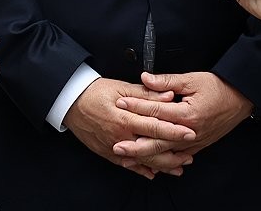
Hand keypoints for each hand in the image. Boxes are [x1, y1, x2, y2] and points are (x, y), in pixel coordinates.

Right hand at [64, 78, 196, 178]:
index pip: (155, 126)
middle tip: (190, 155)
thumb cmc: (95, 92)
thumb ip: (147, 94)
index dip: (174, 131)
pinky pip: (128, 165)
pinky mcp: (108, 153)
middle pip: (151, 149)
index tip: (190, 133)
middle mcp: (120, 136)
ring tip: (178, 166)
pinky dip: (142, 170)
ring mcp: (114, 147)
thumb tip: (169, 96)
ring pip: (142, 161)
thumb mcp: (122, 88)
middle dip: (173, 154)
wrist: (71, 102)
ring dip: (161, 165)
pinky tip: (154, 172)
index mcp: (125, 117)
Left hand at [113, 71, 251, 169]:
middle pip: (158, 141)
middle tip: (116, 146)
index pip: (156, 112)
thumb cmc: (219, 87)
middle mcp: (190, 132)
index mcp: (188, 114)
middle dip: (135, 145)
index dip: (136, 107)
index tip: (120, 104)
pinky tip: (150, 164)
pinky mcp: (198, 146)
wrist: (241, 99)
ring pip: (166, 153)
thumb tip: (145, 78)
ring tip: (128, 159)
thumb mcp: (193, 79)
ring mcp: (194, 142)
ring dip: (146, 157)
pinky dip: (162, 161)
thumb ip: (167, 81)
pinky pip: (177, 157)